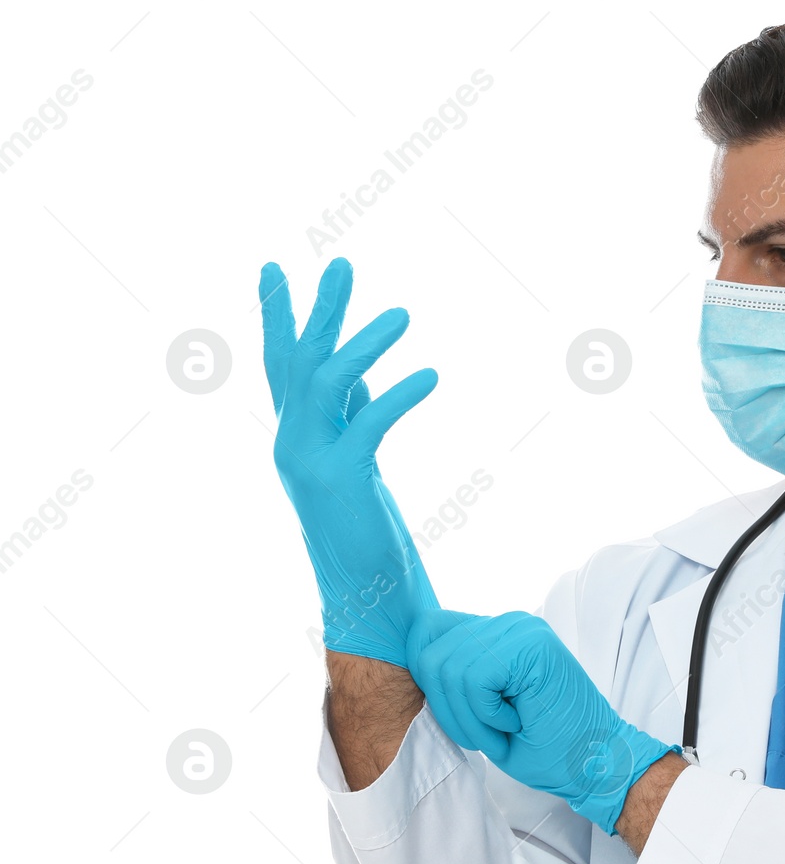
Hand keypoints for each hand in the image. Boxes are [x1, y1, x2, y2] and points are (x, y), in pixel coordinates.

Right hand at [260, 257, 439, 666]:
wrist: (366, 600)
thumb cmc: (368, 536)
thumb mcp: (358, 463)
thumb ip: (352, 416)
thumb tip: (362, 372)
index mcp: (296, 438)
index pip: (282, 366)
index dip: (277, 316)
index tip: (275, 269)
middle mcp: (292, 443)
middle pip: (298, 360)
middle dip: (319, 309)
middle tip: (342, 264)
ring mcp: (310, 461)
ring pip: (329, 382)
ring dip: (364, 343)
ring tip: (404, 316)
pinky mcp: (341, 480)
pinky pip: (368, 422)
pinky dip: (399, 394)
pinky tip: (431, 376)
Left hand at [406, 610, 676, 834]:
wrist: (594, 763)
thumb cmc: (544, 745)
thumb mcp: (483, 710)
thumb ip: (453, 677)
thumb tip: (412, 658)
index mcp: (497, 633)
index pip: (428, 631)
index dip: (428, 679)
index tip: (463, 716)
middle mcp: (510, 622)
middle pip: (430, 654)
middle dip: (449, 710)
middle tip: (491, 732)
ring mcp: (522, 630)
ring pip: (448, 669)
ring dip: (471, 717)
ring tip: (507, 729)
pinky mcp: (531, 646)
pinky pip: (473, 679)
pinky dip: (487, 715)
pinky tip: (517, 721)